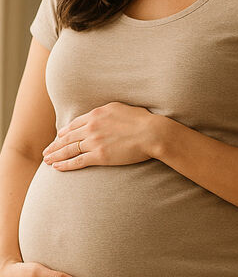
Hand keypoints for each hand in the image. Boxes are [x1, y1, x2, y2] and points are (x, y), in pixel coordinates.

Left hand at [42, 102, 156, 171]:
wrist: (152, 133)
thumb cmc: (143, 121)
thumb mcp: (122, 109)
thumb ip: (107, 113)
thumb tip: (100, 116)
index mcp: (97, 114)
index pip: (74, 124)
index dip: (64, 132)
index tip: (58, 137)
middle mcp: (92, 126)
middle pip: (67, 137)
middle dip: (55, 145)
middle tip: (46, 151)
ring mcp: (94, 141)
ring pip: (68, 149)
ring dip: (55, 155)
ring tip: (47, 160)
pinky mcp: (99, 155)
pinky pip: (77, 161)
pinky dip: (65, 165)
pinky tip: (56, 168)